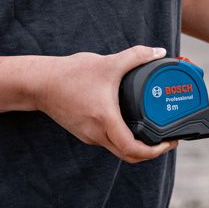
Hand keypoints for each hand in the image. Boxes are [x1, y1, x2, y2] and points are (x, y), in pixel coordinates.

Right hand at [31, 46, 177, 162]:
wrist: (39, 83)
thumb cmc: (71, 74)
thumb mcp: (108, 63)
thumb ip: (136, 56)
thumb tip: (158, 51)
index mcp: (105, 120)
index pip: (132, 149)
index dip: (154, 151)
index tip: (169, 143)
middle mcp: (97, 134)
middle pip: (129, 156)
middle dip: (151, 152)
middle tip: (167, 141)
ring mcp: (90, 136)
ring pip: (119, 150)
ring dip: (137, 147)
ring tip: (154, 133)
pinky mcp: (85, 133)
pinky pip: (109, 142)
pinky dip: (124, 139)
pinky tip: (132, 126)